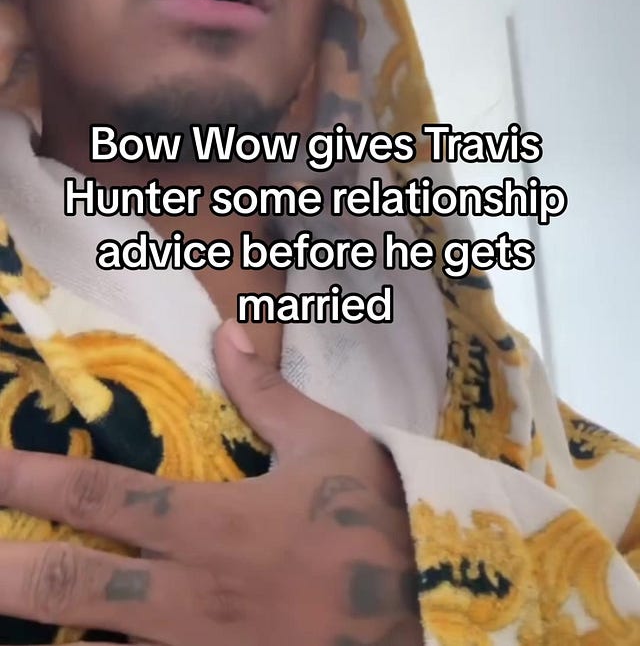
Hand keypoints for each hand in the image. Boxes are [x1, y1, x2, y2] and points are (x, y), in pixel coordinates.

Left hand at [0, 320, 421, 645]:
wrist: (430, 621)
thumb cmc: (374, 528)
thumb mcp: (330, 448)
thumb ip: (268, 394)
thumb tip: (226, 332)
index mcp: (210, 523)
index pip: (102, 493)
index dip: (34, 477)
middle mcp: (185, 595)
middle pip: (69, 582)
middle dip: (5, 568)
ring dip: (39, 628)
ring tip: (5, 606)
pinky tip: (76, 645)